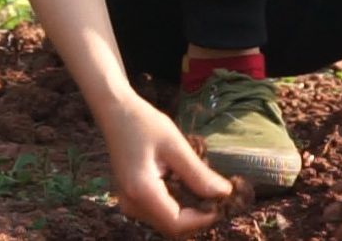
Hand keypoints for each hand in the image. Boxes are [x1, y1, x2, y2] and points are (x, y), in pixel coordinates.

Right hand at [98, 94, 232, 237]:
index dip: (203, 219)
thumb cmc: (144, 123)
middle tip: (216, 193)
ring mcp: (129, 204)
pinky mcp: (132, 200)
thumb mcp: (175, 145)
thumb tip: (224, 194)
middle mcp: (132, 205)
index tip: (221, 201)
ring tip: (203, 186)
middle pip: (172, 227)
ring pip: (167, 222)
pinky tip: (186, 184)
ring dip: (189, 211)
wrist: (116, 113)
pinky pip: (160, 213)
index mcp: (141, 191)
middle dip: (198, 216)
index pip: (177, 224)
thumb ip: (198, 174)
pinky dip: (178, 205)